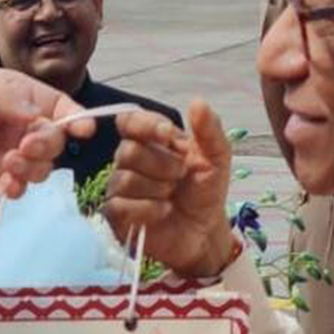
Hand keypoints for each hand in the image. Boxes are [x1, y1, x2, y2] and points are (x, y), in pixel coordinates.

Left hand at [0, 68, 91, 199]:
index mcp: (16, 96)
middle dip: (49, 143)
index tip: (81, 129)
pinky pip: (21, 186)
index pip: (55, 105)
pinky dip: (20, 186)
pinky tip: (7, 184)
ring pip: (43, 164)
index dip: (73, 116)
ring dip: (35, 166)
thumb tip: (37, 113)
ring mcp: (8, 154)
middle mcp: (18, 126)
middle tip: (26, 146)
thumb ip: (2, 94)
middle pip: (54, 137)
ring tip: (9, 164)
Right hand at [103, 98, 234, 278]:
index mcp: (150, 142)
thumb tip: (197, 102)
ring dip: (156, 188)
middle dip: (161, 164)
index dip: (144, 125)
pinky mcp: (117, 215)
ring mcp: (120, 189)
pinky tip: (164, 211)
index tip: (168, 136)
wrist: (205, 232)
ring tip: (172, 196)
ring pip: (124, 179)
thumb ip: (209, 130)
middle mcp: (129, 162)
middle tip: (180, 176)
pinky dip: (147, 209)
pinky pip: (120, 206)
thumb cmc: (205, 192)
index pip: (128, 121)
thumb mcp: (217, 159)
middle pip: (127, 151)